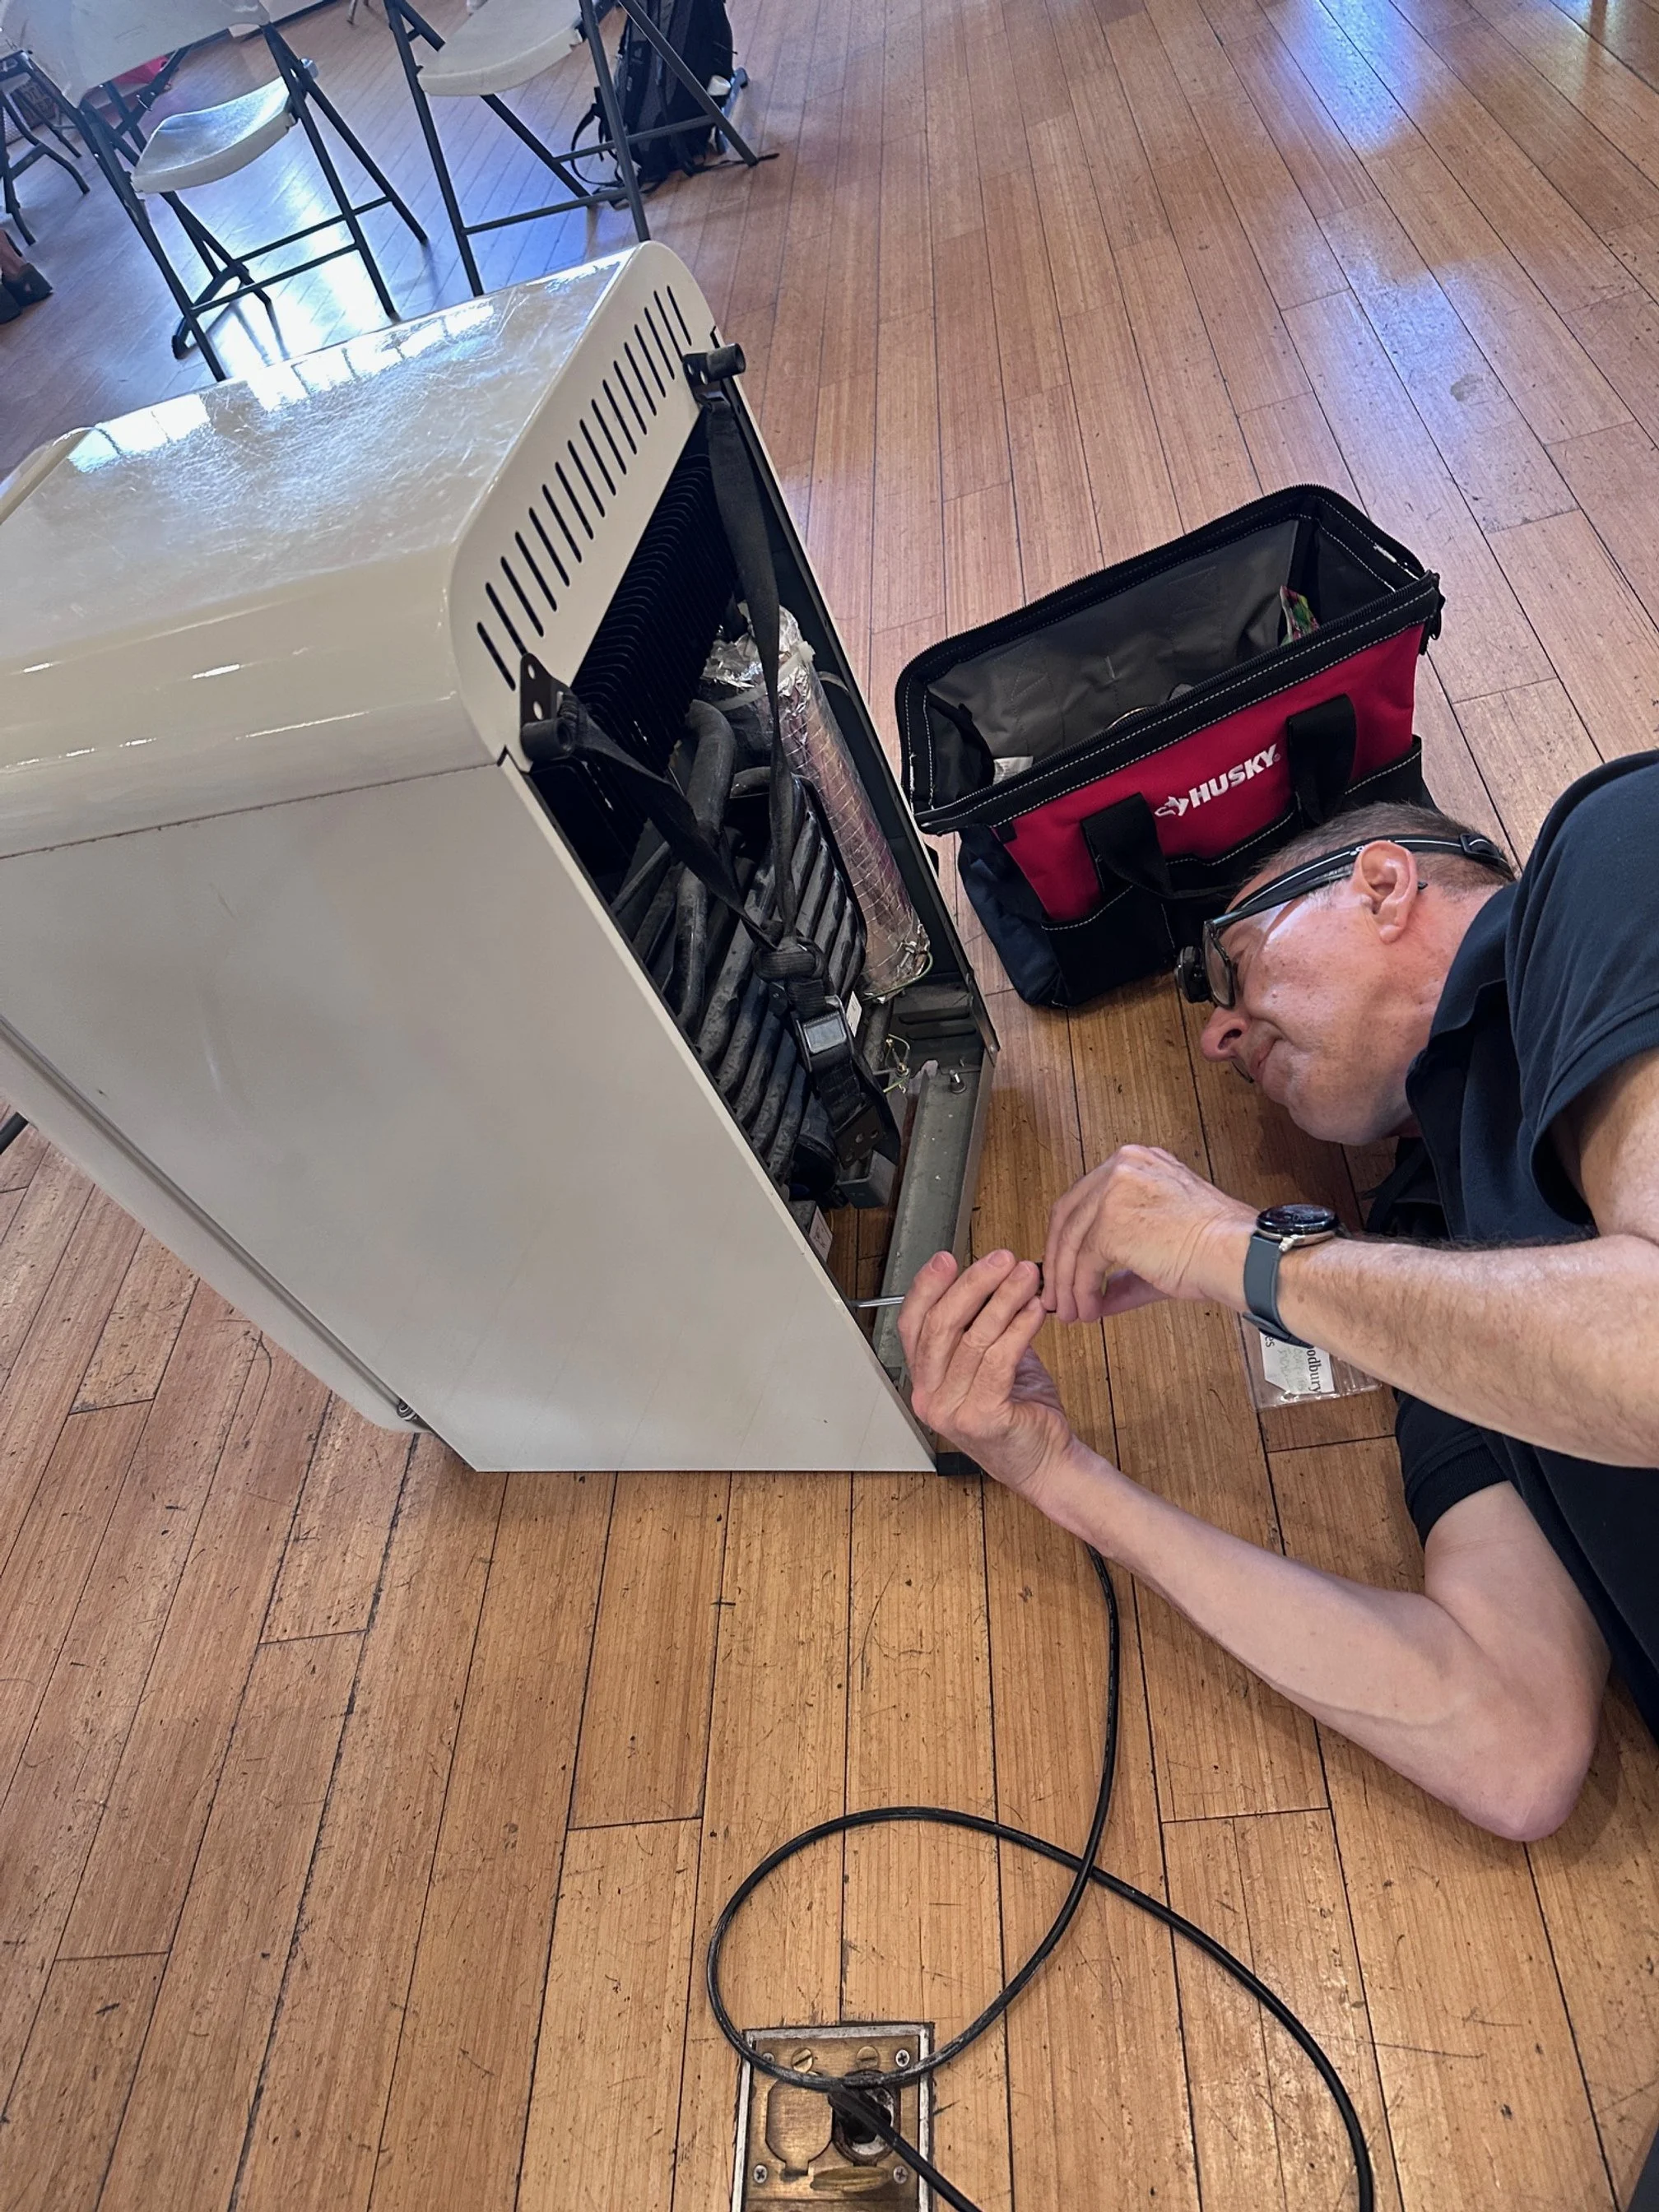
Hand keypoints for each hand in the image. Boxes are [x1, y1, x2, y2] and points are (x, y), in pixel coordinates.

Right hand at [899, 1249, 1079, 1502]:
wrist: (1047, 1462)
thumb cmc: (1020, 1409)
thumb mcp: (991, 1360)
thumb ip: (980, 1325)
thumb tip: (990, 1275)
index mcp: (926, 1379)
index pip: (912, 1324)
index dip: (927, 1287)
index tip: (948, 1258)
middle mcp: (930, 1396)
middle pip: (941, 1326)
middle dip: (973, 1284)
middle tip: (1002, 1259)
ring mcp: (953, 1411)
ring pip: (973, 1339)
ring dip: (1003, 1299)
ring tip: (1027, 1277)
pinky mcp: (982, 1418)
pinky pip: (999, 1360)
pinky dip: (1019, 1328)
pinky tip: (1035, 1309)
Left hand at [1042, 1145, 1255, 1322]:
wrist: (1240, 1256)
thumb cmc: (1216, 1250)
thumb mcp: (1159, 1246)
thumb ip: (1123, 1268)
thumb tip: (1095, 1296)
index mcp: (1136, 1162)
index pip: (1084, 1199)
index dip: (1068, 1238)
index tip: (1064, 1269)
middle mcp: (1122, 1166)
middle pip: (1068, 1216)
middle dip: (1058, 1262)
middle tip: (1056, 1296)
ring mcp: (1114, 1190)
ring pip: (1071, 1242)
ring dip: (1066, 1283)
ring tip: (1071, 1312)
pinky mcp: (1111, 1222)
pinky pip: (1083, 1263)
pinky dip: (1081, 1291)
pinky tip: (1089, 1310)